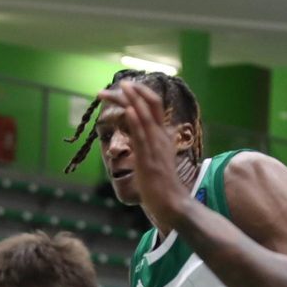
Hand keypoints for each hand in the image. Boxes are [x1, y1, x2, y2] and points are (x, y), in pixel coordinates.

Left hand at [98, 80, 192, 222]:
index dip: (139, 93)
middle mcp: (161, 135)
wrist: (170, 201)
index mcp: (162, 134)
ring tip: (121, 87)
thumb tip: (132, 136)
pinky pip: (142, 135)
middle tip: (116, 85)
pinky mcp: (149, 157)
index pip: (153, 105)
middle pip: (151, 103)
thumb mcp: (152, 157)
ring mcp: (155, 145)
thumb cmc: (159, 183)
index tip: (122, 87)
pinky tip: (128, 109)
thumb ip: (144, 144)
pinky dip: (135, 121)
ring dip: (132, 99)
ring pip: (145, 115)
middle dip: (133, 91)